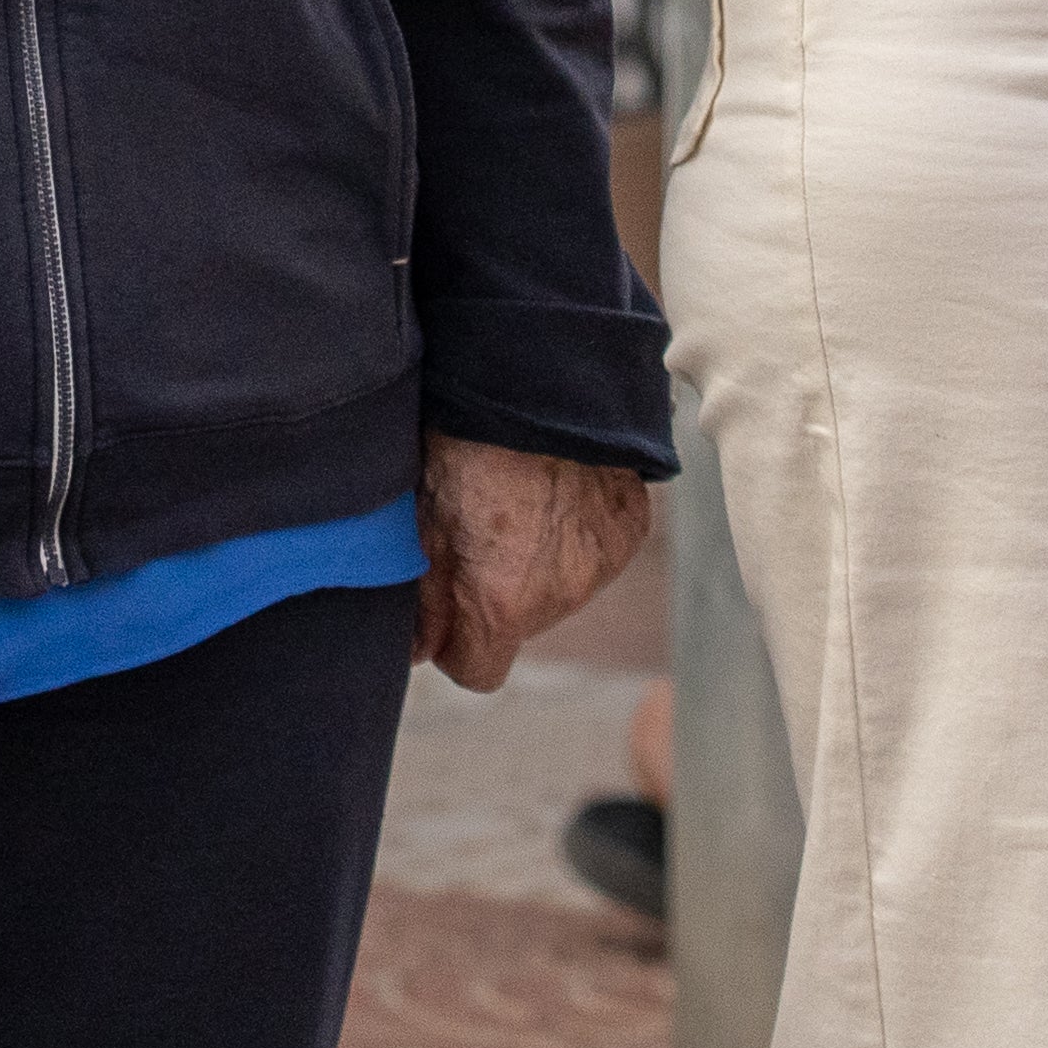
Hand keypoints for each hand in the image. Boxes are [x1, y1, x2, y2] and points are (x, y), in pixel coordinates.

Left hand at [414, 434, 647, 696]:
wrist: (536, 376)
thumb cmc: (463, 441)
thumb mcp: (420, 519)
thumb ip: (421, 600)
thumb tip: (419, 651)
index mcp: (501, 603)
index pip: (478, 671)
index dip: (455, 644)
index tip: (445, 610)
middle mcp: (560, 597)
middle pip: (520, 626)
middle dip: (498, 595)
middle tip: (478, 532)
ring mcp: (602, 563)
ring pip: (560, 589)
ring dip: (539, 564)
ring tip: (518, 500)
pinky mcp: (629, 528)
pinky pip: (596, 550)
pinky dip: (576, 532)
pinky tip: (555, 486)